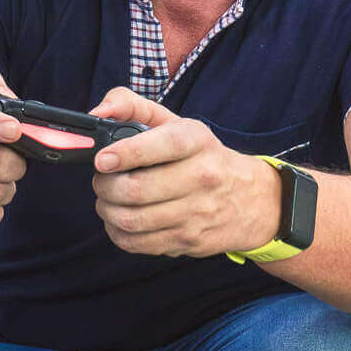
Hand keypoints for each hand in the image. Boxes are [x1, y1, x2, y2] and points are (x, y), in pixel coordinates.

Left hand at [88, 89, 282, 257]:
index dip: (127, 152)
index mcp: (197, 141)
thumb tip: (98, 111)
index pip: (165, 145)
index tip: (102, 159)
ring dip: (107, 210)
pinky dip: (118, 232)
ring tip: (108, 199)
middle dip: (105, 185)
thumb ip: (131, 106)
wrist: (252, 199)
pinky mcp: (190, 241)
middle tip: (102, 179)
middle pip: (137, 189)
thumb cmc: (202, 156)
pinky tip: (120, 219)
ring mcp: (197, 213)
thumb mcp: (175, 123)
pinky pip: (138, 243)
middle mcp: (202, 177)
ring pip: (133, 220)